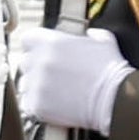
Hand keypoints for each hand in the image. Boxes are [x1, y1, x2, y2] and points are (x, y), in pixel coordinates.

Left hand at [9, 23, 123, 133]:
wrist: (114, 99)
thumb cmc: (110, 70)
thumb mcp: (103, 41)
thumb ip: (89, 35)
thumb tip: (87, 35)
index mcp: (52, 42)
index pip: (28, 39)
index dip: (35, 45)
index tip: (41, 51)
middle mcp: (39, 62)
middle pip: (25, 61)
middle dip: (36, 67)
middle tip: (52, 74)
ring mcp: (36, 84)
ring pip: (24, 83)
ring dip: (35, 85)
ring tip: (54, 90)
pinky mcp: (35, 105)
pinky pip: (27, 102)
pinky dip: (36, 103)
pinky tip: (53, 102)